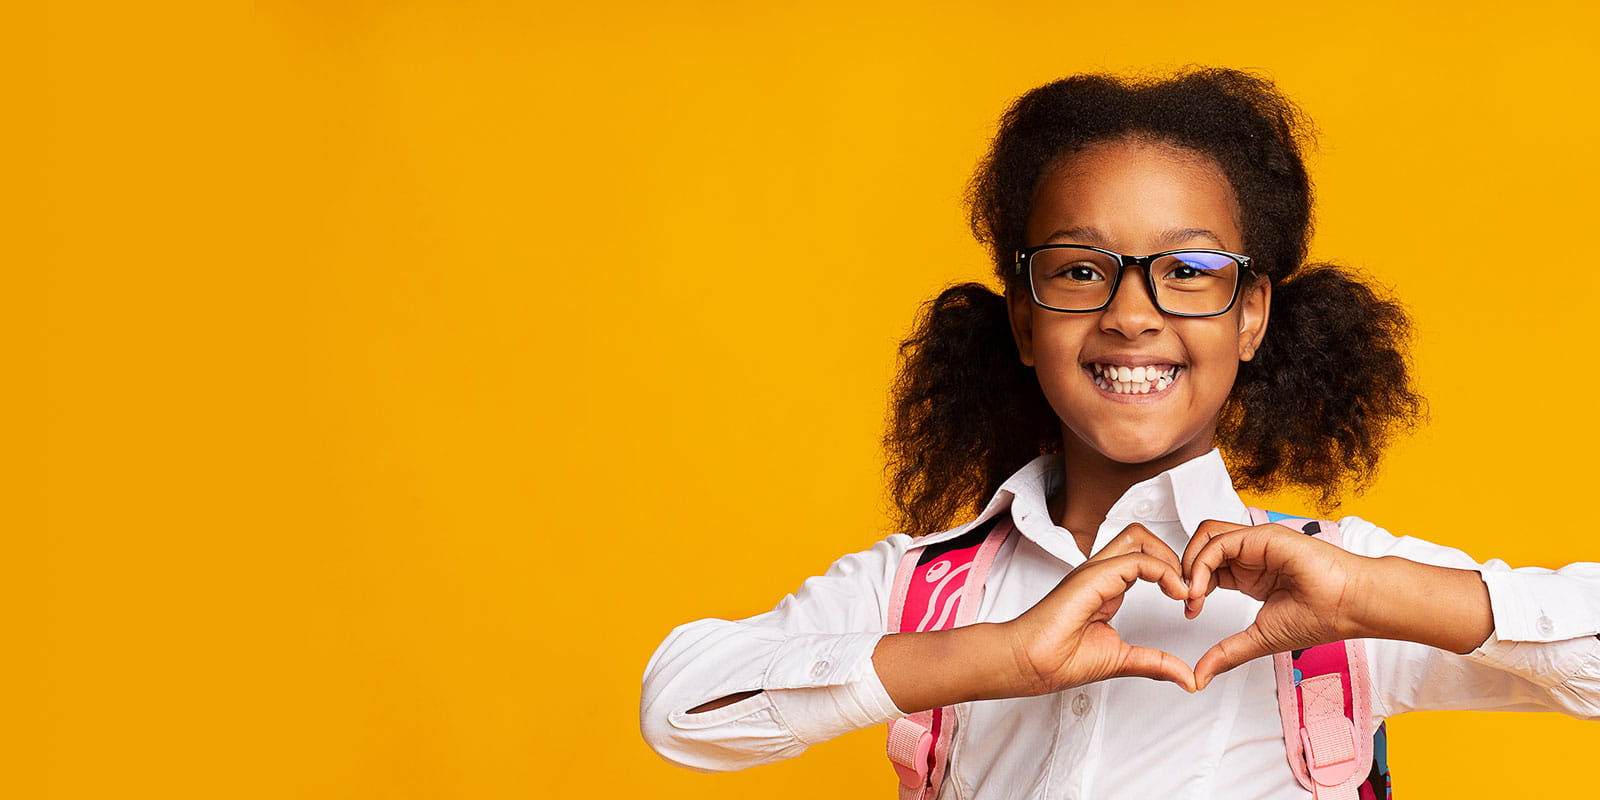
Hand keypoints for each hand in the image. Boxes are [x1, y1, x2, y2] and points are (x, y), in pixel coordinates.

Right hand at [1003, 524, 1196, 694]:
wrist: (1028, 664)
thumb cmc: (1057, 660)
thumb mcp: (1122, 660)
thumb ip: (1155, 663)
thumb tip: (1187, 678)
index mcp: (1105, 587)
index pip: (1143, 558)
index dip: (1172, 574)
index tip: (1188, 603)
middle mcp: (1100, 573)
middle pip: (1142, 537)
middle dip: (1173, 555)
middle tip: (1189, 588)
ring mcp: (1095, 572)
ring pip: (1140, 537)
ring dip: (1169, 558)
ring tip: (1183, 589)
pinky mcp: (1093, 577)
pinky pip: (1136, 560)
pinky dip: (1163, 572)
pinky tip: (1174, 593)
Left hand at [1181, 519, 1367, 688]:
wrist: (1349, 606)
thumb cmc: (1318, 618)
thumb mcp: (1259, 639)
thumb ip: (1227, 653)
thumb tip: (1200, 678)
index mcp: (1249, 574)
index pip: (1205, 567)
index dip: (1190, 586)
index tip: (1190, 612)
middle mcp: (1249, 555)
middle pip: (1200, 546)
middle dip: (1183, 571)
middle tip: (1186, 601)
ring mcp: (1255, 543)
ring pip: (1206, 535)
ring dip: (1190, 562)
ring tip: (1192, 594)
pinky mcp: (1262, 537)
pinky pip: (1220, 541)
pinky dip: (1202, 563)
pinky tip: (1202, 589)